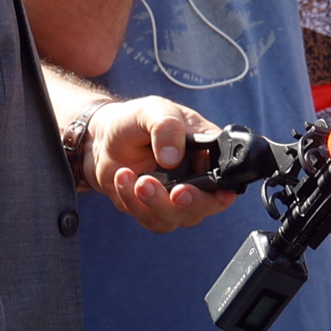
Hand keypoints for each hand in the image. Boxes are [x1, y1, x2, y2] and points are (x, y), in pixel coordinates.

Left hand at [84, 97, 237, 233]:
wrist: (101, 140)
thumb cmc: (134, 121)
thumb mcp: (152, 110)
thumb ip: (166, 127)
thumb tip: (173, 158)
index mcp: (208, 152)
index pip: (228, 177)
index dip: (224, 191)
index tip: (216, 193)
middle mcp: (197, 178)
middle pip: (208, 206)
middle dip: (192, 202)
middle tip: (175, 191)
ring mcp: (175, 198)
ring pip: (178, 217)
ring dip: (156, 202)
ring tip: (133, 177)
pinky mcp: (153, 210)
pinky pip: (150, 219)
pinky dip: (134, 203)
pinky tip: (122, 178)